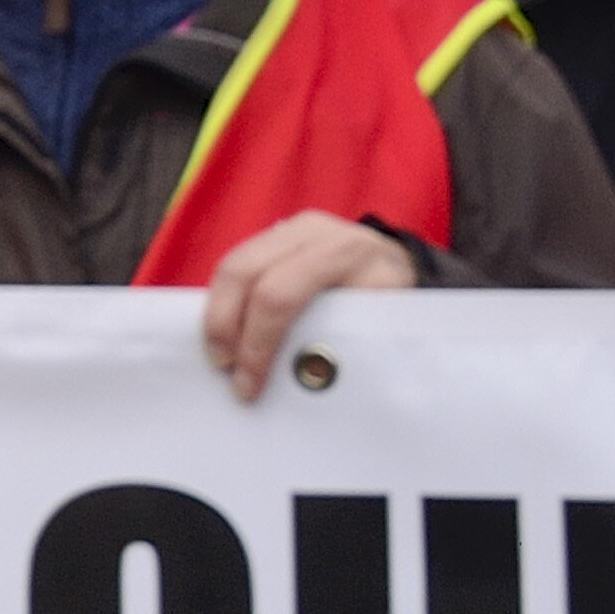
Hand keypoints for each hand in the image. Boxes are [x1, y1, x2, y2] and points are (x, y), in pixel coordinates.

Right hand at [201, 210, 420, 402]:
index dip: (257, 343)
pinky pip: (235, 266)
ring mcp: (290, 228)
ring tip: (219, 355)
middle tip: (224, 368)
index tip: (249, 385)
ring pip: (231, 266)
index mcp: (345, 253)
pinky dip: (223, 303)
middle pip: (244, 272)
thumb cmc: (391, 303)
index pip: (281, 295)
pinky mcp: (275, 235)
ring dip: (216, 315)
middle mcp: (314, 231)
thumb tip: (298, 381)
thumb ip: (340, 345)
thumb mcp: (378, 323)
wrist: (398, 263)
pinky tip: (226, 334)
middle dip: (224, 326)